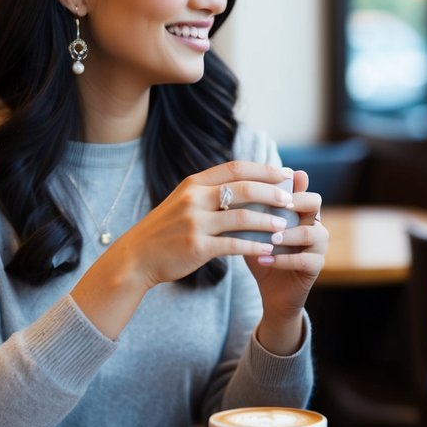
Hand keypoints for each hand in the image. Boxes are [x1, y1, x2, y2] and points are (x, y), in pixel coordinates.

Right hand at [110, 160, 298, 286]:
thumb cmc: (166, 230)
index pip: (236, 168)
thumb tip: (247, 184)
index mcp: (193, 183)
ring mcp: (195, 223)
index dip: (264, 169)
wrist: (136, 257)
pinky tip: (268, 248)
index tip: (286, 174)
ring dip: (268, 221)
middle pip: (244, 188)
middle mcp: (194, 198)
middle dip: (272, 193)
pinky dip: (255, 246)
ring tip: (285, 225)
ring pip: (243, 217)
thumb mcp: (184, 201)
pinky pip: (235, 245)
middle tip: (291, 199)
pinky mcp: (197, 247)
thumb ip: (210, 191)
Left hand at [245, 168, 326, 353]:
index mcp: (300, 210)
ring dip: (287, 234)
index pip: (300, 186)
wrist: (272, 291)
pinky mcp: (316, 266)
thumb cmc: (262, 254)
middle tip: (274, 206)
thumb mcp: (254, 230)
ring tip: (268, 238)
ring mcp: (319, 245)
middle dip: (295, 201)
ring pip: (311, 232)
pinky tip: (263, 258)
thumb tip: (226, 186)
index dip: (286, 182)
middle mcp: (314, 223)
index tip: (265, 181)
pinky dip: (283, 259)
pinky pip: (305, 259)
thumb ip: (249, 211)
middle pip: (315, 201)